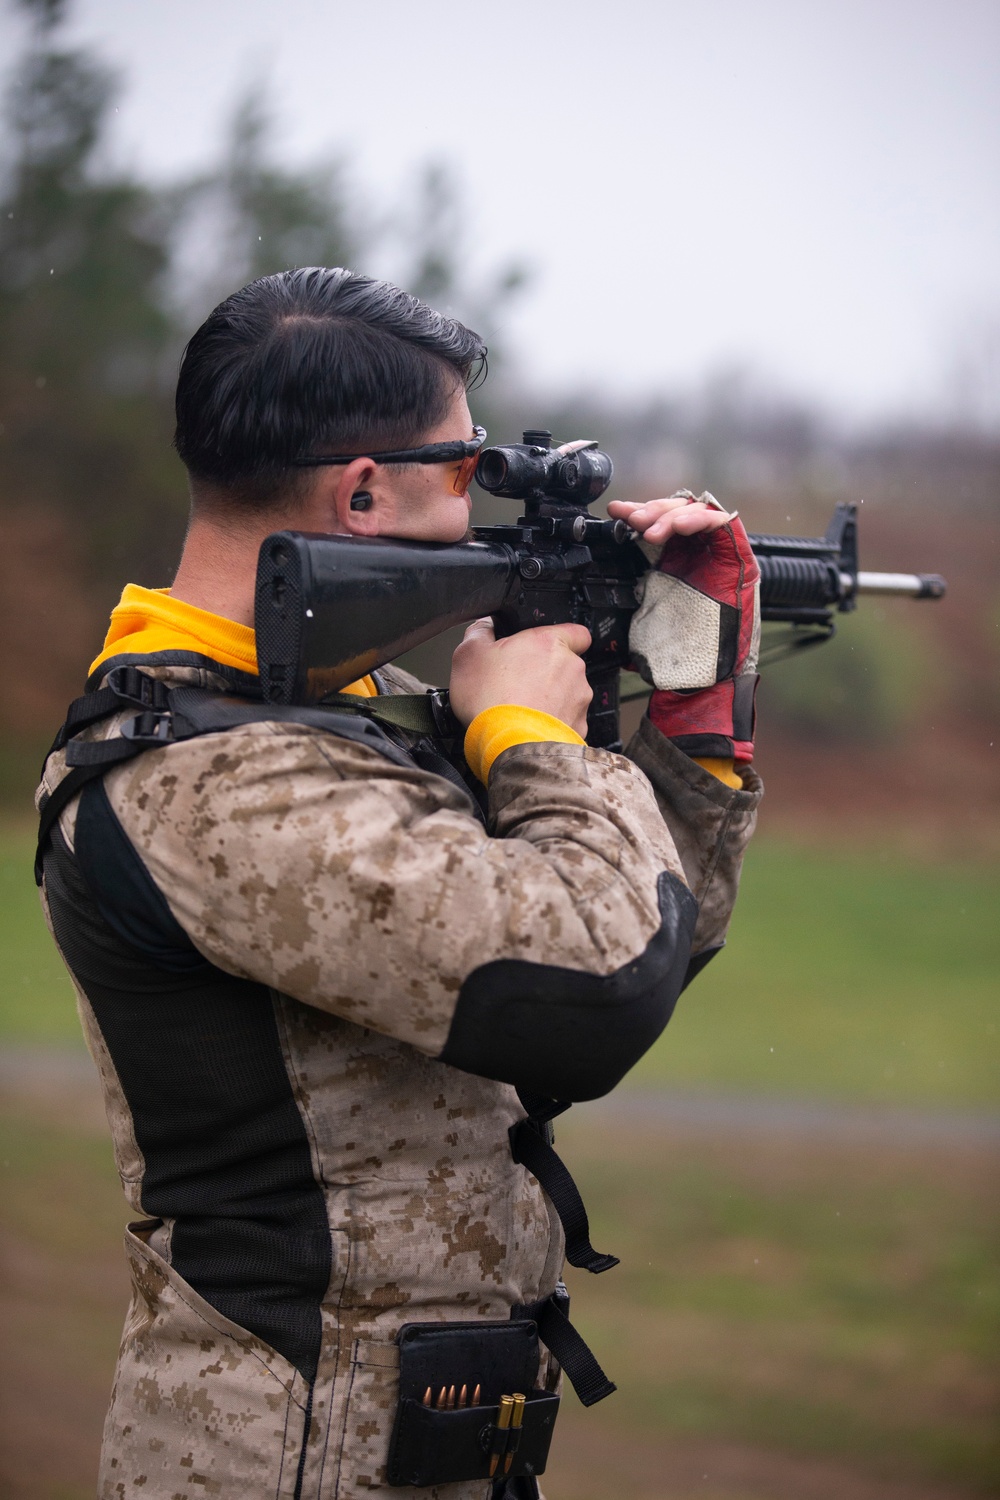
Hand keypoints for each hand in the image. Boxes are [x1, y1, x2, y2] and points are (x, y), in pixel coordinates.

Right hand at [449, 618, 592, 736]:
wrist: (509, 747)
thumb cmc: (490, 700)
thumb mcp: (468, 654)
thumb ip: (480, 631)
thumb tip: (485, 625)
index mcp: (550, 644)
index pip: (576, 632)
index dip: (562, 638)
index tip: (545, 648)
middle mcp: (572, 669)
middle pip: (566, 665)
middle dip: (546, 673)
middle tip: (518, 683)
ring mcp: (578, 700)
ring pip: (568, 694)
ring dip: (550, 699)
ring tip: (522, 710)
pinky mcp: (578, 727)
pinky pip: (567, 721)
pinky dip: (552, 723)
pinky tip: (530, 728)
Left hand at [618, 490, 760, 762]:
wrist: (700, 682)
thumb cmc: (673, 655)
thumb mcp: (638, 613)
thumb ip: (626, 589)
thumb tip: (590, 577)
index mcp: (672, 564)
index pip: (656, 526)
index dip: (636, 515)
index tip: (615, 514)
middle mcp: (695, 557)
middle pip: (676, 513)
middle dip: (651, 511)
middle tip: (633, 519)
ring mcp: (717, 556)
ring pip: (697, 513)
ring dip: (671, 513)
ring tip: (651, 528)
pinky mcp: (739, 559)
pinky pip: (723, 524)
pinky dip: (699, 519)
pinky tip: (678, 527)